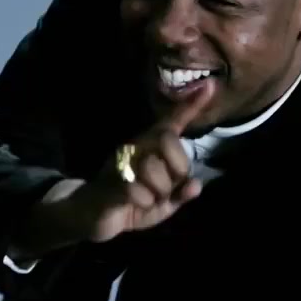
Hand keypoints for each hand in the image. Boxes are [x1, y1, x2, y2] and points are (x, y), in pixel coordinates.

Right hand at [73, 78, 215, 242]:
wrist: (91, 215)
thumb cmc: (131, 205)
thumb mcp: (162, 204)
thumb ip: (180, 194)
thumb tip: (196, 185)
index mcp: (151, 149)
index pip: (173, 123)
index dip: (191, 105)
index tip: (210, 85)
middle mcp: (136, 147)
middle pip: (168, 141)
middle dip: (177, 169)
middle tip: (169, 188)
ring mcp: (121, 160)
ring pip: (153, 167)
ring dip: (158, 192)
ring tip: (149, 199)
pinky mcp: (110, 179)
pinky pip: (137, 189)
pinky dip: (143, 202)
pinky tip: (134, 204)